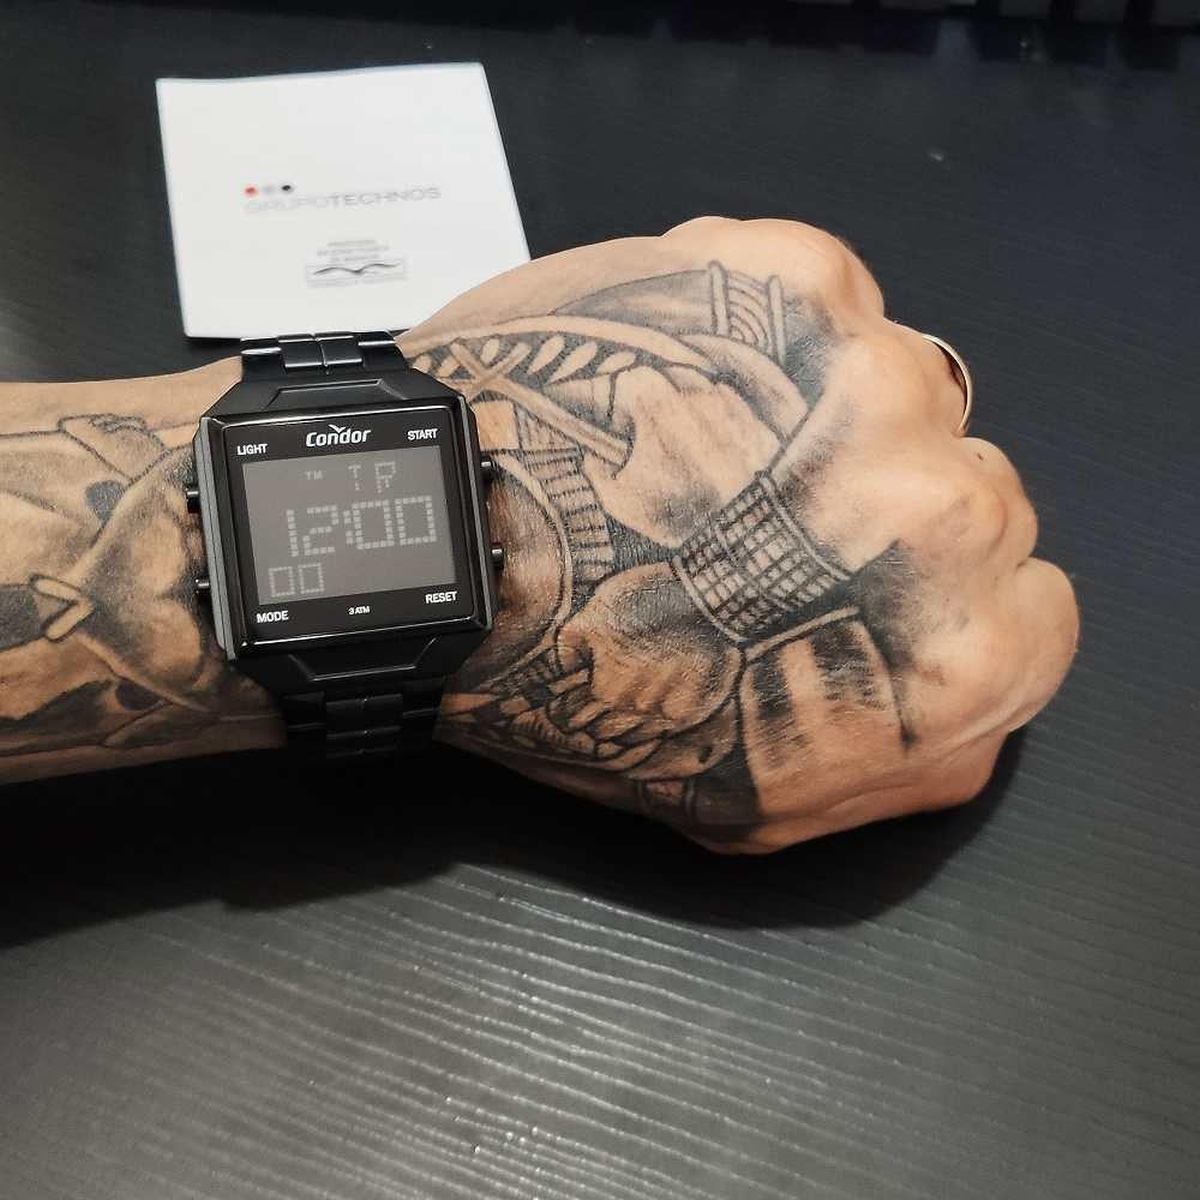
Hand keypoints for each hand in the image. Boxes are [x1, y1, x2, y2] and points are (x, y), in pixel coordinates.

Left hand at [416, 217, 1079, 850]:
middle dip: (880, 508)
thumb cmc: (581, 693)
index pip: (1035, 606)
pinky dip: (765, 335)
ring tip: (706, 449)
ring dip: (823, 413)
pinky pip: (827, 304)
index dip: (942, 603)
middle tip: (758, 525)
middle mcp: (944, 509)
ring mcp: (874, 379)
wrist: (445, 556)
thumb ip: (906, 756)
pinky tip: (682, 383)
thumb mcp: (762, 805)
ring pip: (902, 387)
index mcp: (957, 654)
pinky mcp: (792, 278)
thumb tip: (958, 682)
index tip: (866, 591)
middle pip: (974, 486)